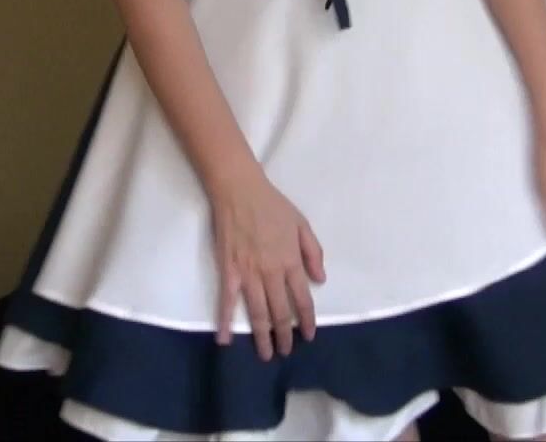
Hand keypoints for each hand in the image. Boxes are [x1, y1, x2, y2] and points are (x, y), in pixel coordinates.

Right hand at [208, 171, 325, 359]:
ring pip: (258, 312)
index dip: (307, 320)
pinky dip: (225, 321)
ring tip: (265, 354)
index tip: (309, 336)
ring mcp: (248, 273)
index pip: (302, 298)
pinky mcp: (228, 270)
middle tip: (285, 352)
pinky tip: (225, 340)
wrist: (239, 190)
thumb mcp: (302, 224)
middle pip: (280, 311)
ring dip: (262, 336)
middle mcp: (271, 272)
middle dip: (285, 336)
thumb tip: (320, 280)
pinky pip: (227, 300)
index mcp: (291, 261)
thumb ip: (313, 252)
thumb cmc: (272, 205)